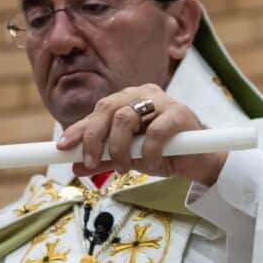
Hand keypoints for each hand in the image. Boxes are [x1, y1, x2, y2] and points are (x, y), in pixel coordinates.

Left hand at [55, 84, 225, 186]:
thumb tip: (74, 165)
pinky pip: (153, 133)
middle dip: (94, 139)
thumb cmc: (164, 154)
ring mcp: (162, 100)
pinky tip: (151, 165)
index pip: (97, 112)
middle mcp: (142, 94)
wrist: (200, 162)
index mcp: (128, 100)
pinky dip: (147, 153)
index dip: (78, 129)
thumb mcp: (129, 158)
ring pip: (125, 118)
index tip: (61, 147)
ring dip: (119, 149)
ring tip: (124, 168)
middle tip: (91, 162)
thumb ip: (103, 159)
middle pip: (107, 110)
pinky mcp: (180, 113)